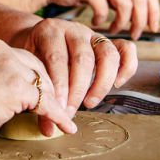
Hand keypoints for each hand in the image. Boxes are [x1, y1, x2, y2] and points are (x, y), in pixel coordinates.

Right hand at [0, 35, 76, 146]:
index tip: (28, 92)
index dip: (23, 76)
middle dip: (45, 85)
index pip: (13, 58)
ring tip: (62, 117)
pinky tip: (65, 126)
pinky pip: (46, 102)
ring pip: (42, 82)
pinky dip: (58, 115)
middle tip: (52, 104)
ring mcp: (9, 65)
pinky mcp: (17, 87)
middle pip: (34, 65)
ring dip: (53, 101)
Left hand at [10, 18, 137, 133]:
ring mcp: (94, 34)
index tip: (58, 109)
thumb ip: (40, 96)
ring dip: (101, 84)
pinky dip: (127, 67)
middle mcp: (74, 29)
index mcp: (50, 31)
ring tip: (90, 104)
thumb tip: (50, 130)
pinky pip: (127, 49)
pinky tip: (117, 85)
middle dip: (77, 90)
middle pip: (83, 59)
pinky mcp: (109, 42)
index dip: (59, 86)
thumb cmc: (33, 56)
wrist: (37, 37)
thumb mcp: (32, 70)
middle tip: (70, 112)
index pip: (57, 59)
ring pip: (107, 54)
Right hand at [46, 0, 159, 39]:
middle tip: (134, 34)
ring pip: (125, 5)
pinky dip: (101, 20)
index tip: (153, 29)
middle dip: (140, 22)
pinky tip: (95, 21)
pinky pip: (103, 9)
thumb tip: (146, 17)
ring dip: (121, 23)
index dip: (154, 12)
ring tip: (114, 29)